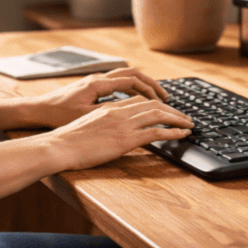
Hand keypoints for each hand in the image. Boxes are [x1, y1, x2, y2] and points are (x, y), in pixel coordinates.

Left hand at [25, 67, 171, 127]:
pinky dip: (129, 90)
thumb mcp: (86, 116)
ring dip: (141, 86)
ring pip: (124, 77)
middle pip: (132, 74)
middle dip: (151, 85)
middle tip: (166, 97)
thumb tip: (133, 112)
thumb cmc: (58, 115)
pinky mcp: (90, 88)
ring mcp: (93, 82)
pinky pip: (116, 84)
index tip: (164, 100)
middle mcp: (97, 79)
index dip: (150, 90)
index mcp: (98, 84)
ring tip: (154, 99)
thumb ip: (110, 112)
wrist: (37, 110)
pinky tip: (135, 102)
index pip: (132, 80)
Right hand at [42, 96, 192, 171]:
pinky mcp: (125, 140)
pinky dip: (173, 132)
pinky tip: (182, 134)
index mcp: (109, 108)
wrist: (58, 146)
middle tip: (184, 117)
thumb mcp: (87, 127)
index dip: (156, 105)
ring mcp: (122, 125)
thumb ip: (102, 125)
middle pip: (153, 104)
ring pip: (158, 115)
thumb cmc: (67, 141)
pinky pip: (156, 132)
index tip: (166, 111)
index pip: (139, 101)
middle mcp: (118, 112)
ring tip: (188, 125)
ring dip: (177, 119)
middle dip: (172, 110)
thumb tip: (110, 132)